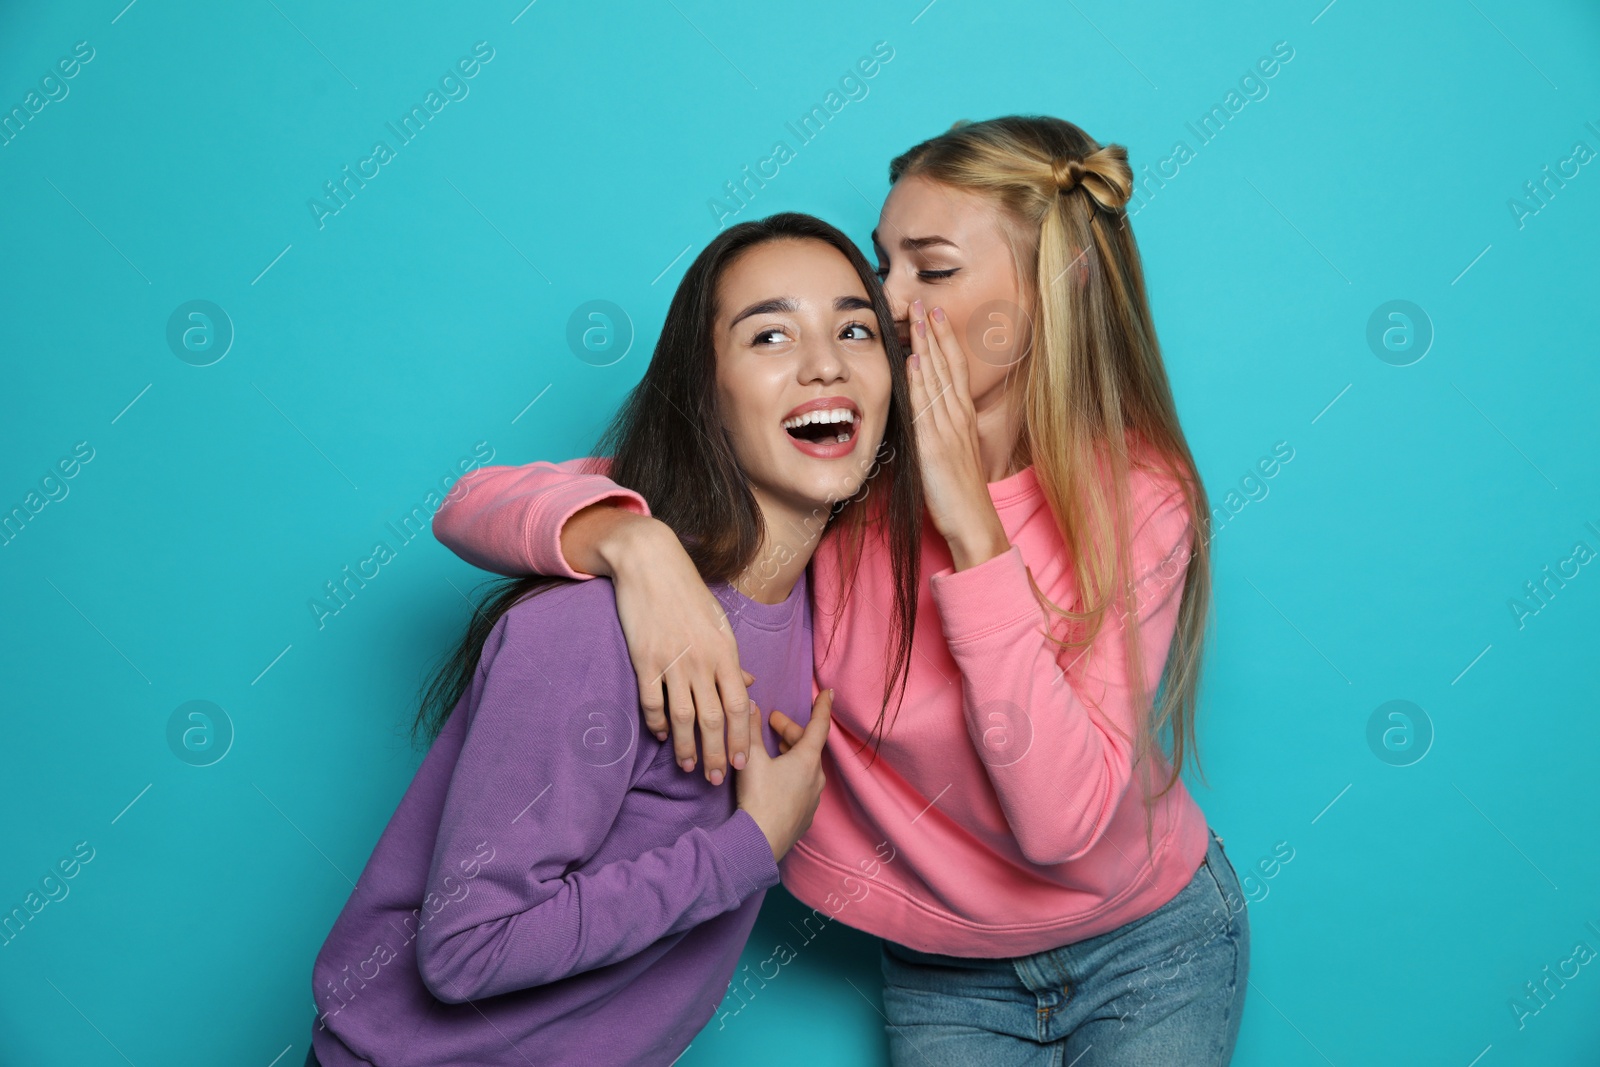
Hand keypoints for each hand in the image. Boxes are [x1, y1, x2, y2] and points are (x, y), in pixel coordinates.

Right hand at [598, 513, 752, 783]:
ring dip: (686, 747)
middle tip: (714, 779)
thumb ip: (731, 660)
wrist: (652, 565)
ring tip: (687, 767)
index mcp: (724, 653)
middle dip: (715, 754)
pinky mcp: (644, 661)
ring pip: (683, 718)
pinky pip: (652, 702)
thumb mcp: (719, 625)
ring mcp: (672, 662)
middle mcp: (702, 662)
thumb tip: (748, 686)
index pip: (738, 706)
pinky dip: (657, 723)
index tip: (741, 763)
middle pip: (713, 719)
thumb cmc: (689, 594)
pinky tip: (661, 736)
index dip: (740, 738)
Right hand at [735, 690, 831, 861]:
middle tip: (771, 722)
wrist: (760, 842)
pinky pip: (802, 787)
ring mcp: (813, 798)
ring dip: (791, 754)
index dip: (822, 706)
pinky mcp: (806, 815)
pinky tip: (776, 779)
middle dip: (790, 731)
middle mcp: (817, 777)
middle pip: (808, 746)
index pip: (819, 725)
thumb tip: (751, 705)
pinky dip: (792, 775)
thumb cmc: (758, 798)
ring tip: (773, 749)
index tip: (829, 692)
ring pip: (805, 767)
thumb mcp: (751, 759)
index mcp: (808, 760)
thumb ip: (750, 730)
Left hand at [905, 300, 1010, 570]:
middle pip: (946, 365)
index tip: (934, 314)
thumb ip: (938, 431)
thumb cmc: (958, 494)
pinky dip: (920, 381)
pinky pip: (926, 407)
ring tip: (917, 315)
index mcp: (961, 418)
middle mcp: (957, 417)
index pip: (952, 369)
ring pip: (936, 377)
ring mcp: (946, 429)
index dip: (943, 340)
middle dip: (934, 331)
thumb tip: (922, 415)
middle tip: (924, 300)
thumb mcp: (949, 453)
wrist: (972, 522)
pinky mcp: (934, 446)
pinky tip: (914, 360)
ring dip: (926, 344)